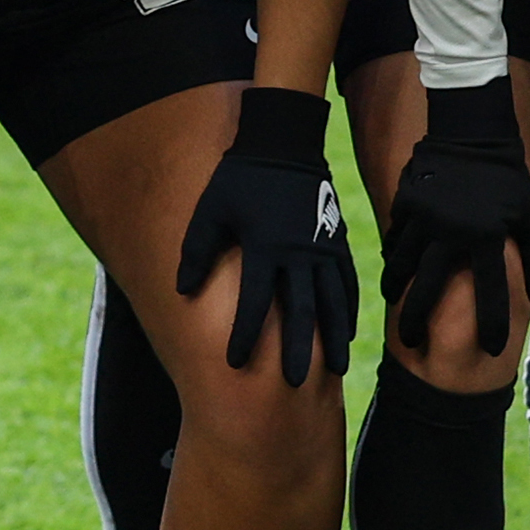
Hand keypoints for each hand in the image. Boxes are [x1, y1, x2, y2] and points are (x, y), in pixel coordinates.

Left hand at [177, 87, 358, 389]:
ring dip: (334, 338)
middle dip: (300, 350)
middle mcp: (299, 253)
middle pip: (302, 311)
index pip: (255, 302)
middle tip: (297, 385)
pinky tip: (346, 332)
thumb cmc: (239, 179)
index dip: (244, 334)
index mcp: (265, 246)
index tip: (235, 362)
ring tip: (336, 370)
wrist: (283, 144)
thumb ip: (196, 251)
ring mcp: (323, 248)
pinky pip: (347, 283)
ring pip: (333, 302)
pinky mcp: (337, 242)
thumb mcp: (211, 210)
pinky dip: (349, 309)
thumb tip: (181, 290)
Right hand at [381, 78, 529, 361]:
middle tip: (411, 344)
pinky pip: (396, 237)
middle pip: (428, 289)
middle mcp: (452, 232)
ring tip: (395, 305)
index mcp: (487, 237)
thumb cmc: (506, 178)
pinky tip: (394, 268)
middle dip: (416, 321)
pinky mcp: (406, 203)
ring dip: (397, 289)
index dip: (492, 325)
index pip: (491, 293)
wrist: (471, 132)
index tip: (489, 350)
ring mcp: (424, 217)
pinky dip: (395, 255)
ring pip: (402, 264)